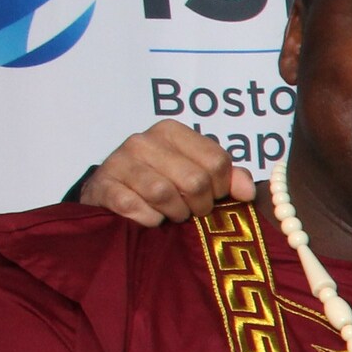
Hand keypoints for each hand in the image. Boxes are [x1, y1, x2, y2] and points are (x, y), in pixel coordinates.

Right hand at [78, 120, 251, 227]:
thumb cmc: (162, 182)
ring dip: (175, 213)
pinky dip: (150, 220)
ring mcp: (120, 162)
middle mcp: (143, 141)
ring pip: (165, 194)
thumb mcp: (197, 172)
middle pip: (195, 180)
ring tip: (171, 213)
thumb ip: (228, 177)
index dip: (221, 187)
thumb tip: (248, 191)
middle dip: (199, 205)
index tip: (212, 196)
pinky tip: (150, 218)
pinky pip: (137, 208)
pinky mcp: (104, 186)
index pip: (217, 162)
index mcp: (172, 132)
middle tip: (191, 210)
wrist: (111, 193)